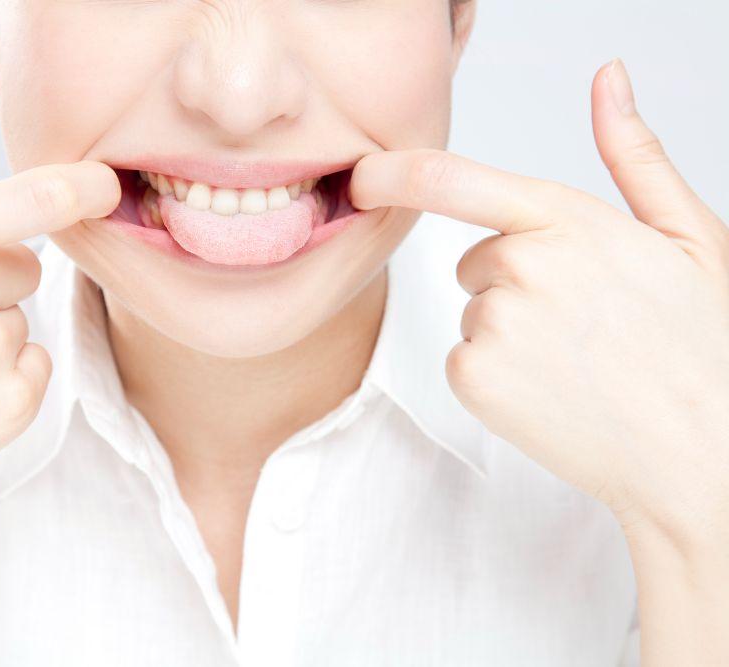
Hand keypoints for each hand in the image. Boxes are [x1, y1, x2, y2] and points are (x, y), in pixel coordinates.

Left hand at [349, 58, 728, 544]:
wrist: (700, 451)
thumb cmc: (700, 344)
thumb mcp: (686, 235)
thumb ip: (633, 154)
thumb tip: (608, 79)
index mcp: (569, 221)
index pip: (452, 180)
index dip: (393, 173)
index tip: (362, 177)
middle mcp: (522, 266)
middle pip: (475, 261)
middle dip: (513, 282)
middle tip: (581, 321)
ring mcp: (494, 325)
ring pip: (474, 313)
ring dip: (510, 332)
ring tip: (577, 361)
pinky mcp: (474, 379)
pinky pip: (464, 359)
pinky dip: (496, 376)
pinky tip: (553, 391)